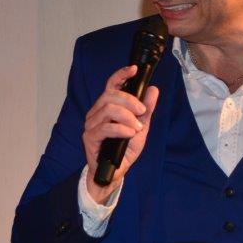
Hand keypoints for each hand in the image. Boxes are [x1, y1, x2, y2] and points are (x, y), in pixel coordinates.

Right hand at [82, 64, 159, 203]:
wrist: (115, 173)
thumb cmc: (124, 150)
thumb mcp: (141, 128)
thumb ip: (146, 110)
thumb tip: (153, 90)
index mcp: (107, 107)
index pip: (111, 86)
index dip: (121, 75)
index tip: (134, 70)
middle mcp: (96, 113)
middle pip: (110, 95)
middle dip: (129, 100)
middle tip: (142, 111)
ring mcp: (91, 124)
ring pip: (108, 109)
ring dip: (127, 117)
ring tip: (137, 128)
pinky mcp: (89, 137)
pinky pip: (105, 127)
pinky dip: (121, 129)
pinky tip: (130, 134)